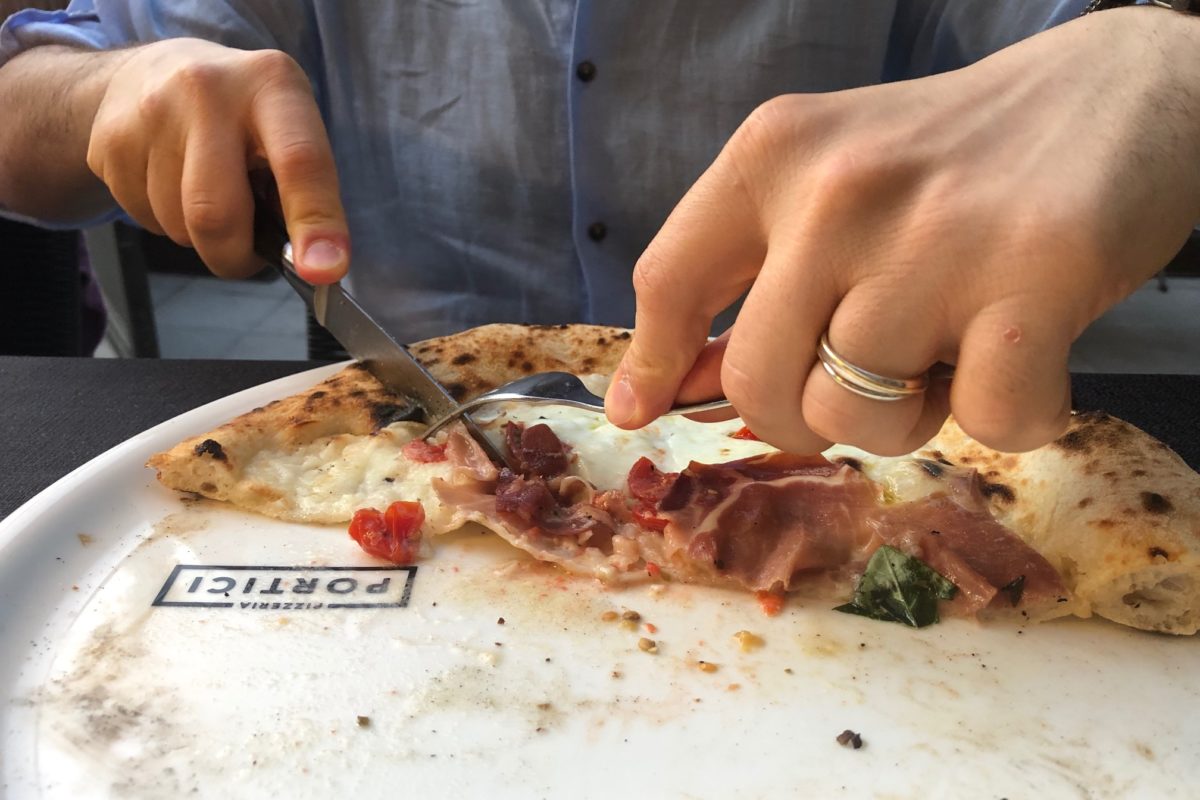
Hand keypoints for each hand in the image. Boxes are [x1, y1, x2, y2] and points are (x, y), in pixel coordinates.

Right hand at [87, 38, 347, 281]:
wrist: (150, 73)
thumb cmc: (241, 115)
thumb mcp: (288, 126)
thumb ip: (305, 188)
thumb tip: (313, 265)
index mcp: (272, 85)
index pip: (299, 163)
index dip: (314, 223)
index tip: (322, 271)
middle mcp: (208, 89)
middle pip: (216, 213)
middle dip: (235, 256)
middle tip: (246, 253)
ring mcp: (150, 112)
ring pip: (178, 226)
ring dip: (198, 236)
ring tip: (207, 194)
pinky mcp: (108, 141)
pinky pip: (143, 219)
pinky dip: (165, 222)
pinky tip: (171, 184)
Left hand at [606, 7, 1199, 454]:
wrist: (1121, 90)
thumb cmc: (958, 159)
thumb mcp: (834, 182)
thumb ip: (756, 273)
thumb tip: (676, 388)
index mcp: (774, 153)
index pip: (667, 278)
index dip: (648, 362)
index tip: (641, 412)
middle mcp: (837, 188)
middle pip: (755, 381)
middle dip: (805, 416)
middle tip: (868, 384)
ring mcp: (933, 232)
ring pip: (858, 415)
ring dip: (910, 419)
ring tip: (955, 350)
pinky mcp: (1034, 276)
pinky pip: (985, 423)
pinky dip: (1013, 417)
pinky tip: (1031, 357)